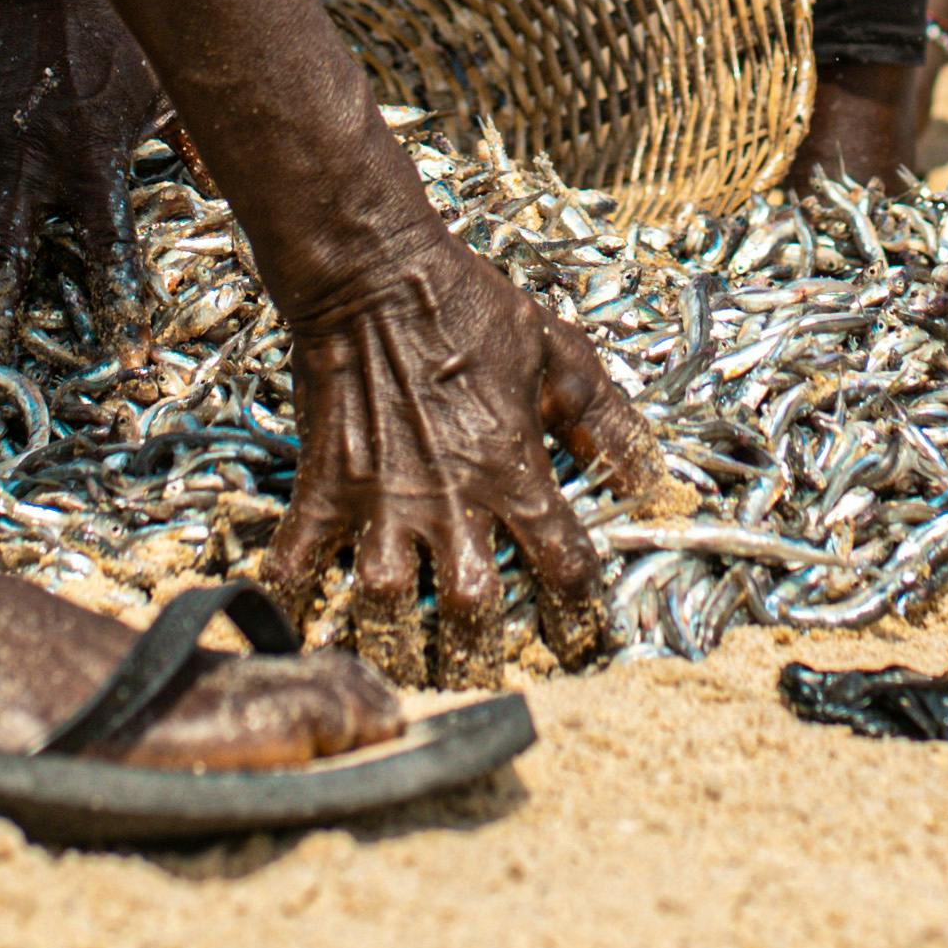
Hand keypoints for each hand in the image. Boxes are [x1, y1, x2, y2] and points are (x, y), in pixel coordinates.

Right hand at [273, 221, 644, 683]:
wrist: (372, 275)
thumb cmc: (470, 308)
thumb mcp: (560, 355)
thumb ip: (606, 422)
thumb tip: (653, 480)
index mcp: (514, 470)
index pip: (564, 566)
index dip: (580, 616)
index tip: (583, 641)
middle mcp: (450, 499)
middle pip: (469, 609)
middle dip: (482, 653)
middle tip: (488, 672)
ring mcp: (379, 499)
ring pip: (384, 604)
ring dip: (394, 641)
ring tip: (405, 663)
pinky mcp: (321, 488)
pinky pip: (297, 561)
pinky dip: (294, 599)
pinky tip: (303, 620)